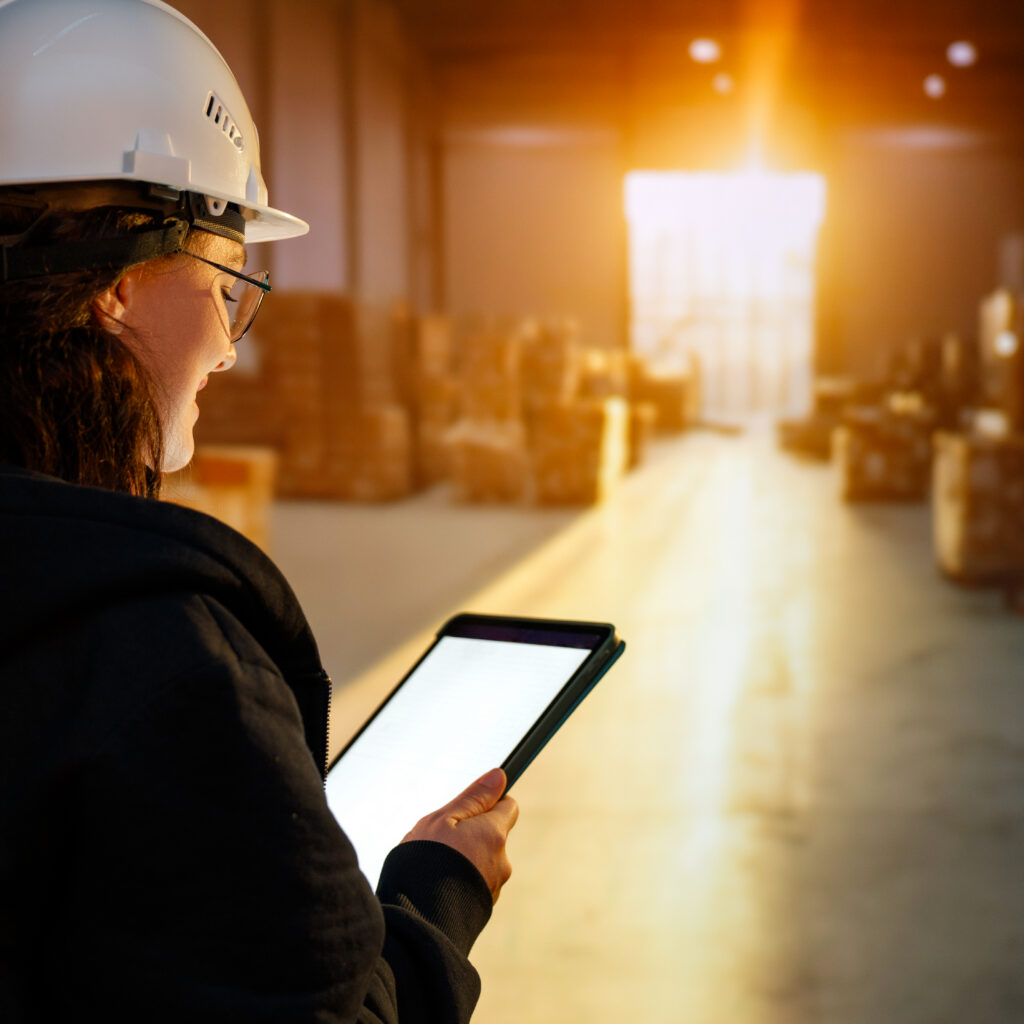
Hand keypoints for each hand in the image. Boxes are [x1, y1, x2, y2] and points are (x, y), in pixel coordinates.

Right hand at [401, 768, 518, 902]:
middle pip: (493, 835)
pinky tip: (439, 885)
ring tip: (436, 866)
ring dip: (466, 859)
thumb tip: (499, 777)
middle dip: (472, 833)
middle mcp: (501, 861)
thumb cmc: (427, 864)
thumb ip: (473, 798)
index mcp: (494, 835)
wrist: (419, 921)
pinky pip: (475, 884)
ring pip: (482, 861)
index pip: (508, 806)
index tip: (469, 808)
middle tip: (442, 840)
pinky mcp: (483, 908)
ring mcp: (494, 887)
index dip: (489, 802)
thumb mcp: (444, 820)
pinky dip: (462, 880)